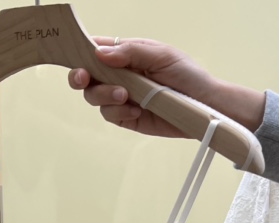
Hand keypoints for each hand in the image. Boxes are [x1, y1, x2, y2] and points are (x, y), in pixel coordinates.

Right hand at [68, 38, 265, 134]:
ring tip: (126, 95)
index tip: (76, 56)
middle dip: (81, 77)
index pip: (95, 49)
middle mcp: (119, 75)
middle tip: (85, 78)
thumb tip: (100, 53)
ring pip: (94, 97)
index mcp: (125, 54)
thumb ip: (130, 52)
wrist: (202, 105)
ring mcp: (120, 98)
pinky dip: (119, 112)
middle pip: (87, 76)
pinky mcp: (126, 118)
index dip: (80, 51)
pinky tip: (136, 109)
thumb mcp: (161, 54)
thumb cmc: (186, 74)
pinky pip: (110, 116)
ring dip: (104, 95)